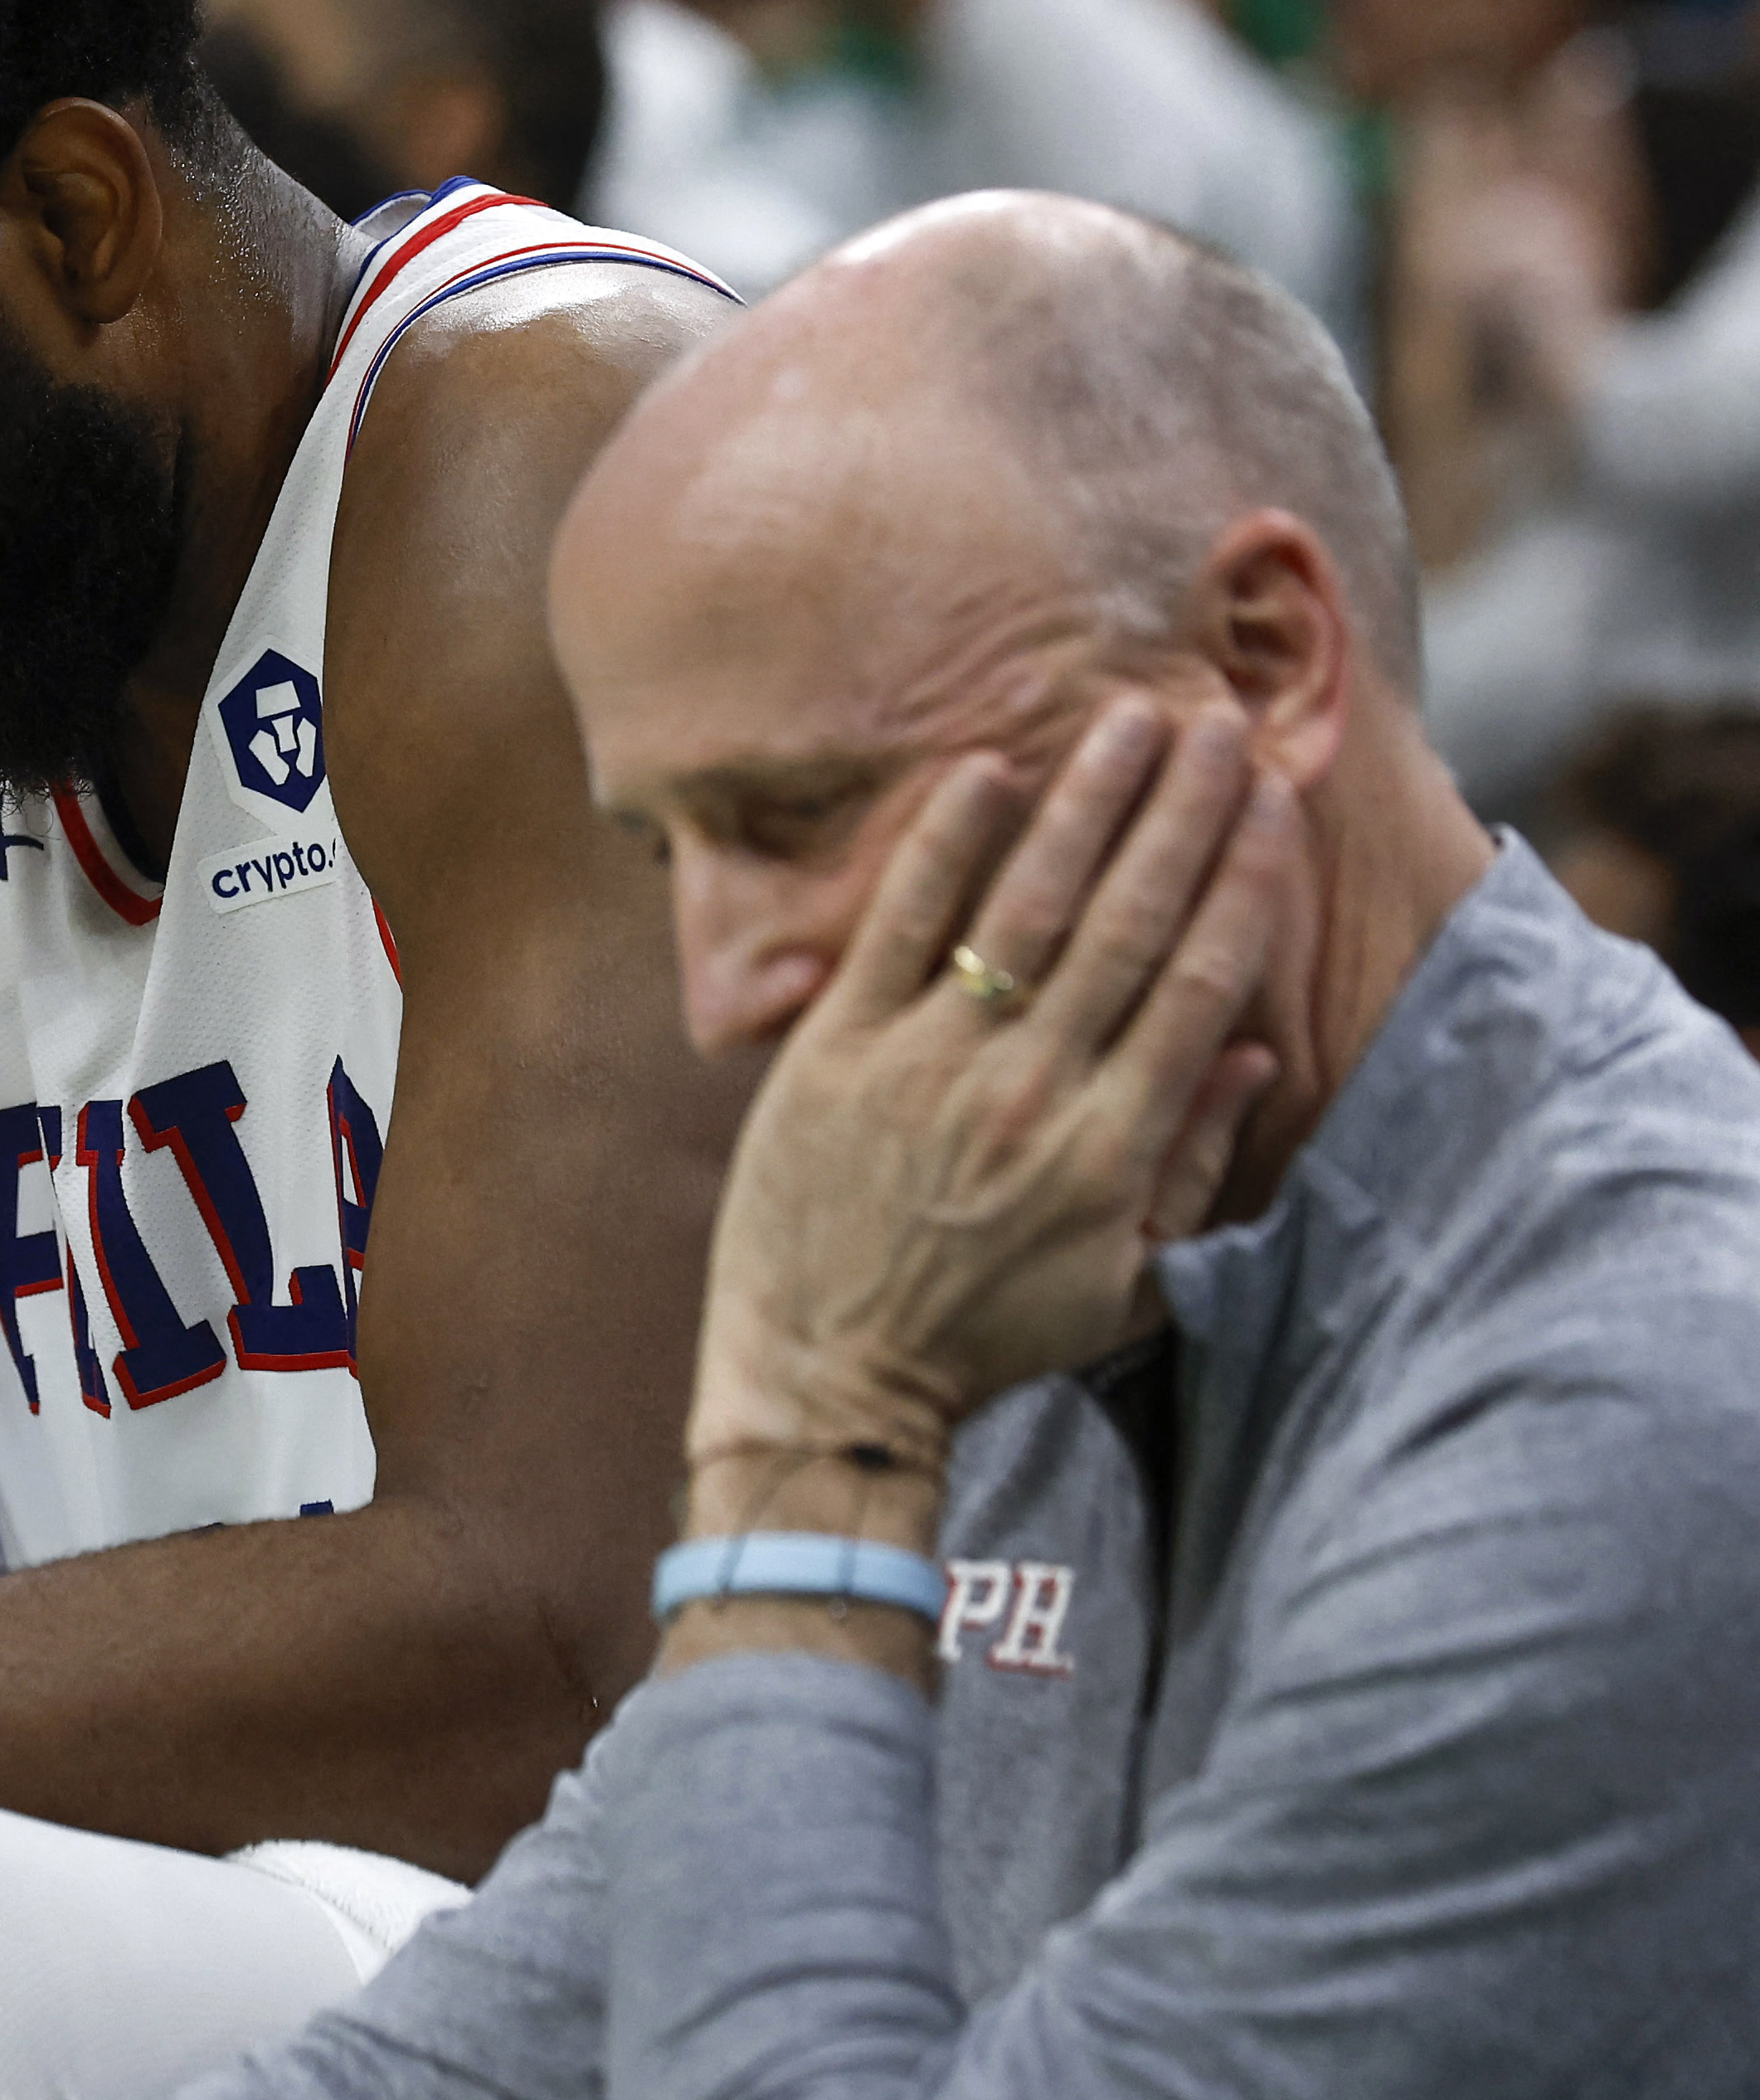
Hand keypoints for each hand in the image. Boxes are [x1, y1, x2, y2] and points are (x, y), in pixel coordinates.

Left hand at [689, 699, 1290, 1466]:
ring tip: (1131, 719)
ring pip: (1025, 908)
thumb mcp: (1126, 1281)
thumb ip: (1193, 1164)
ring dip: (1086, 806)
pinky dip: (943, 846)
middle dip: (1181, 815)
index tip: (1270, 803)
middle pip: (1127, 925)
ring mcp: (927, 1063)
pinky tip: (985, 770)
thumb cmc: (986, 1336)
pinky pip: (898, 926)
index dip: (1242, 884)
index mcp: (1109, 1148)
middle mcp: (1029, 1092)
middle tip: (1219, 723)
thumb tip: (1256, 1050)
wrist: (829, 1381)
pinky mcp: (835, 1050)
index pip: (1198, 986)